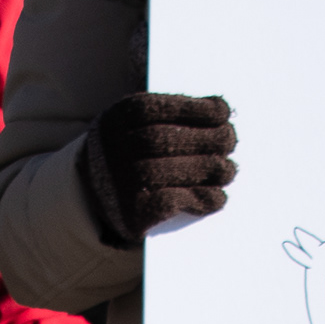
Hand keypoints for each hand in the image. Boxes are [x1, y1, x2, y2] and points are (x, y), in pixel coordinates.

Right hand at [78, 93, 235, 244]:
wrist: (94, 194)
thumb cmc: (130, 151)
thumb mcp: (137, 122)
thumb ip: (170, 116)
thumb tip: (221, 111)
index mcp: (118, 119)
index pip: (160, 110)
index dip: (196, 110)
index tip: (223, 112)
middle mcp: (114, 149)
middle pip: (166, 140)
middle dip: (206, 139)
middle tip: (230, 141)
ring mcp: (120, 182)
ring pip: (169, 171)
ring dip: (208, 170)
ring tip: (228, 170)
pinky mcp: (131, 214)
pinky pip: (170, 203)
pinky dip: (199, 200)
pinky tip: (217, 197)